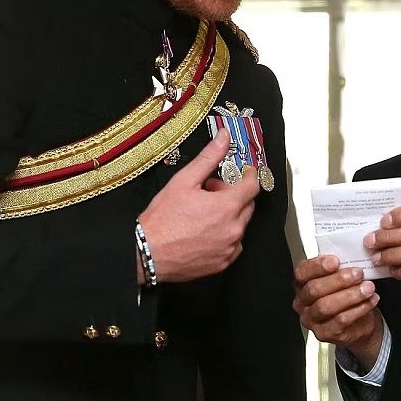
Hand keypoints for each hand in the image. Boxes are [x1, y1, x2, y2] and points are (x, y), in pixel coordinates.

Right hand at [138, 130, 259, 282]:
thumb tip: (224, 138)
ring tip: (203, 213)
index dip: (249, 175)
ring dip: (228, 215)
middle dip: (233, 194)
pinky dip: (224, 235)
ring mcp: (229, 248)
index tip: (244, 171)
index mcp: (227, 207)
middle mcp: (233, 229)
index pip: (252, 186)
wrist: (147, 253)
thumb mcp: (184, 180)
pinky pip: (233, 244)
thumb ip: (209, 158)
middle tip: (210, 191)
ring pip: (239, 225)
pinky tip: (204, 231)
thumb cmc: (162, 220)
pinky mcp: (223, 262)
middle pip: (247, 205)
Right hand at [293, 255, 384, 368]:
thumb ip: (340, 268)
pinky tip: (370, 301)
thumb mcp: (342, 278)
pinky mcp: (324, 333)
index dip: (317, 266)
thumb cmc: (346, 296)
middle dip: (339, 280)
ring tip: (368, 288)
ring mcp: (311, 319)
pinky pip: (340, 320)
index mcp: (302, 284)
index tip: (336, 261)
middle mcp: (302, 302)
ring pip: (326, 306)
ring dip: (350, 295)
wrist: (359, 323)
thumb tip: (351, 255)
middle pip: (314, 289)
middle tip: (358, 274)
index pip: (301, 272)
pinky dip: (358, 309)